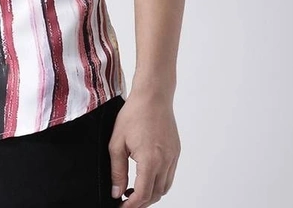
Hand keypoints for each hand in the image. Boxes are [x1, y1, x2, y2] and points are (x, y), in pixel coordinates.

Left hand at [108, 90, 179, 205]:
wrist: (153, 95)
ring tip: (135, 190)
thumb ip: (117, 170)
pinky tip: (147, 176)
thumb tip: (116, 191)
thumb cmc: (134, 114)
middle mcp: (165, 161)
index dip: (132, 205)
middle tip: (127, 200)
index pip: (143, 194)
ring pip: (165, 187)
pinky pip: (170, 175)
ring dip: (151, 193)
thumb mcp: (117, 142)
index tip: (122, 207)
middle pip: (156, 194)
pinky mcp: (176, 151)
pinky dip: (159, 182)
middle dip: (142, 202)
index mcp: (150, 160)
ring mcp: (173, 157)